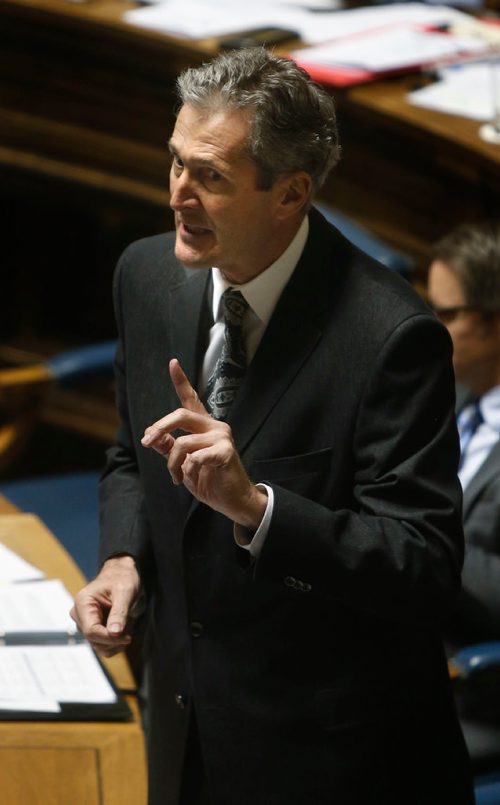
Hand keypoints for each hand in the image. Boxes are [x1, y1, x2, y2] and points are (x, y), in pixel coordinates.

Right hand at [70, 555, 140, 657]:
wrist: (122, 574)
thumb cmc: (122, 578)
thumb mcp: (124, 592)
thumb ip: (119, 613)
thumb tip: (114, 633)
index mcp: (83, 603)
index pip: (91, 631)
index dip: (110, 638)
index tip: (128, 637)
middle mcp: (79, 614)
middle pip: (95, 640)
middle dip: (116, 638)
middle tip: (131, 624)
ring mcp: (85, 623)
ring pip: (100, 646)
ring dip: (118, 640)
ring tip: (129, 623)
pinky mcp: (93, 628)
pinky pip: (104, 644)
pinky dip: (117, 640)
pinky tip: (125, 626)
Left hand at [141, 358, 266, 528]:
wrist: (231, 500)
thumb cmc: (209, 479)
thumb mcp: (183, 463)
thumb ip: (169, 448)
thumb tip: (153, 436)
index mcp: (203, 426)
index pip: (190, 398)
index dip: (180, 380)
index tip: (172, 362)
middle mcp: (214, 425)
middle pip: (180, 414)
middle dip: (159, 427)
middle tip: (147, 442)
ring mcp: (221, 436)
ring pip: (182, 443)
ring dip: (172, 464)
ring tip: (176, 477)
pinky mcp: (225, 451)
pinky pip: (194, 457)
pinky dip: (186, 470)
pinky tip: (189, 477)